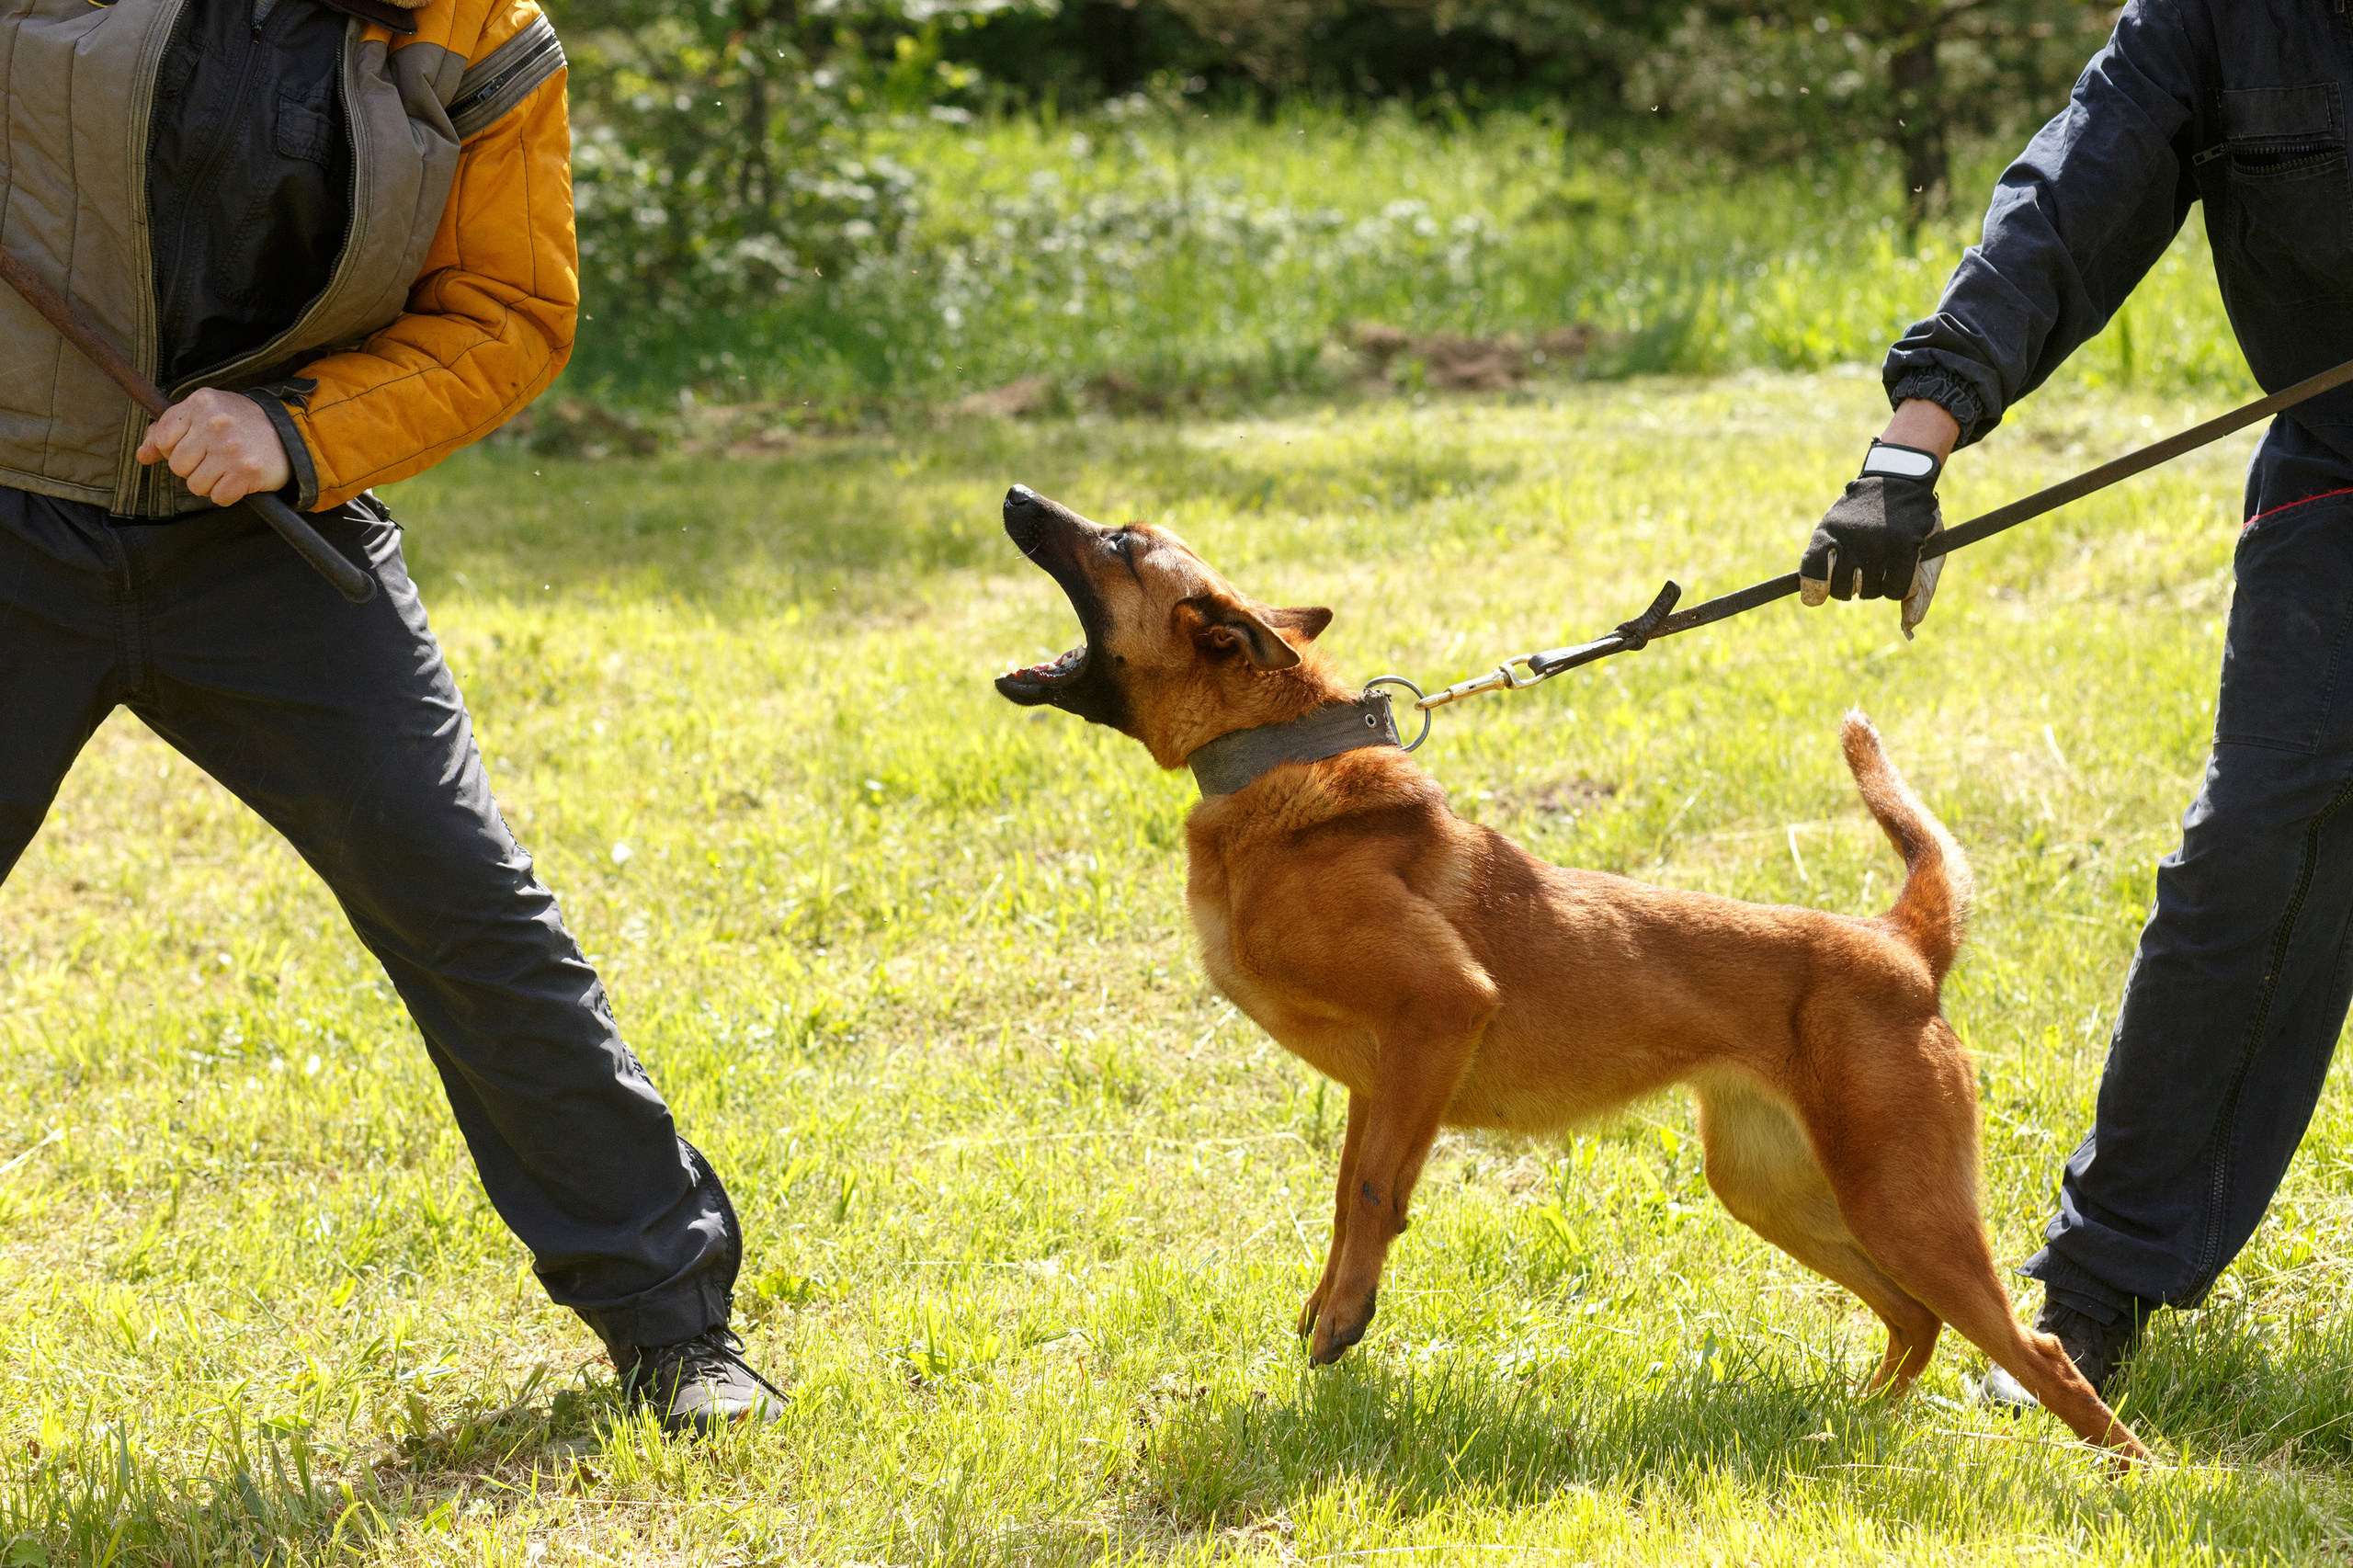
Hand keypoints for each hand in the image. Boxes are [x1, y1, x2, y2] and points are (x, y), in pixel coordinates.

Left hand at [136, 388, 291, 504]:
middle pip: (178, 466)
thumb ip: (167, 430)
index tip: (194, 446)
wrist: (290, 433)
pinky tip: (238, 480)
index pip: (163, 438)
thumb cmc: (241, 424)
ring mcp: (231, 448)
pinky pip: (218, 497)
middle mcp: (214, 423)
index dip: (174, 449)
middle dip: (193, 468)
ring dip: (209, 483)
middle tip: (214, 459)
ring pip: (195, 485)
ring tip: (226, 469)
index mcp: (200, 403)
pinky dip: (227, 494)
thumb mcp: (203, 414)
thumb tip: (143, 455)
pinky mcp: (246, 472)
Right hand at [1800, 400, 1959, 635]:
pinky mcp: (1826, 532)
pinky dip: (1814, 589)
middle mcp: (1874, 542)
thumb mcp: (1930, 553)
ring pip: (1846, 589)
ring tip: (1857, 566)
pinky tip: (1815, 595)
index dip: (1899, 586)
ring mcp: (1849, 536)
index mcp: (1905, 545)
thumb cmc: (1914, 524)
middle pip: (1870, 592)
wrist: (1894, 480)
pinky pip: (1814, 574)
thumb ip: (1920, 592)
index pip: (1897, 590)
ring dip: (1851, 586)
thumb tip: (1908, 633)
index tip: (1901, 573)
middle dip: (1874, 584)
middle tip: (1877, 563)